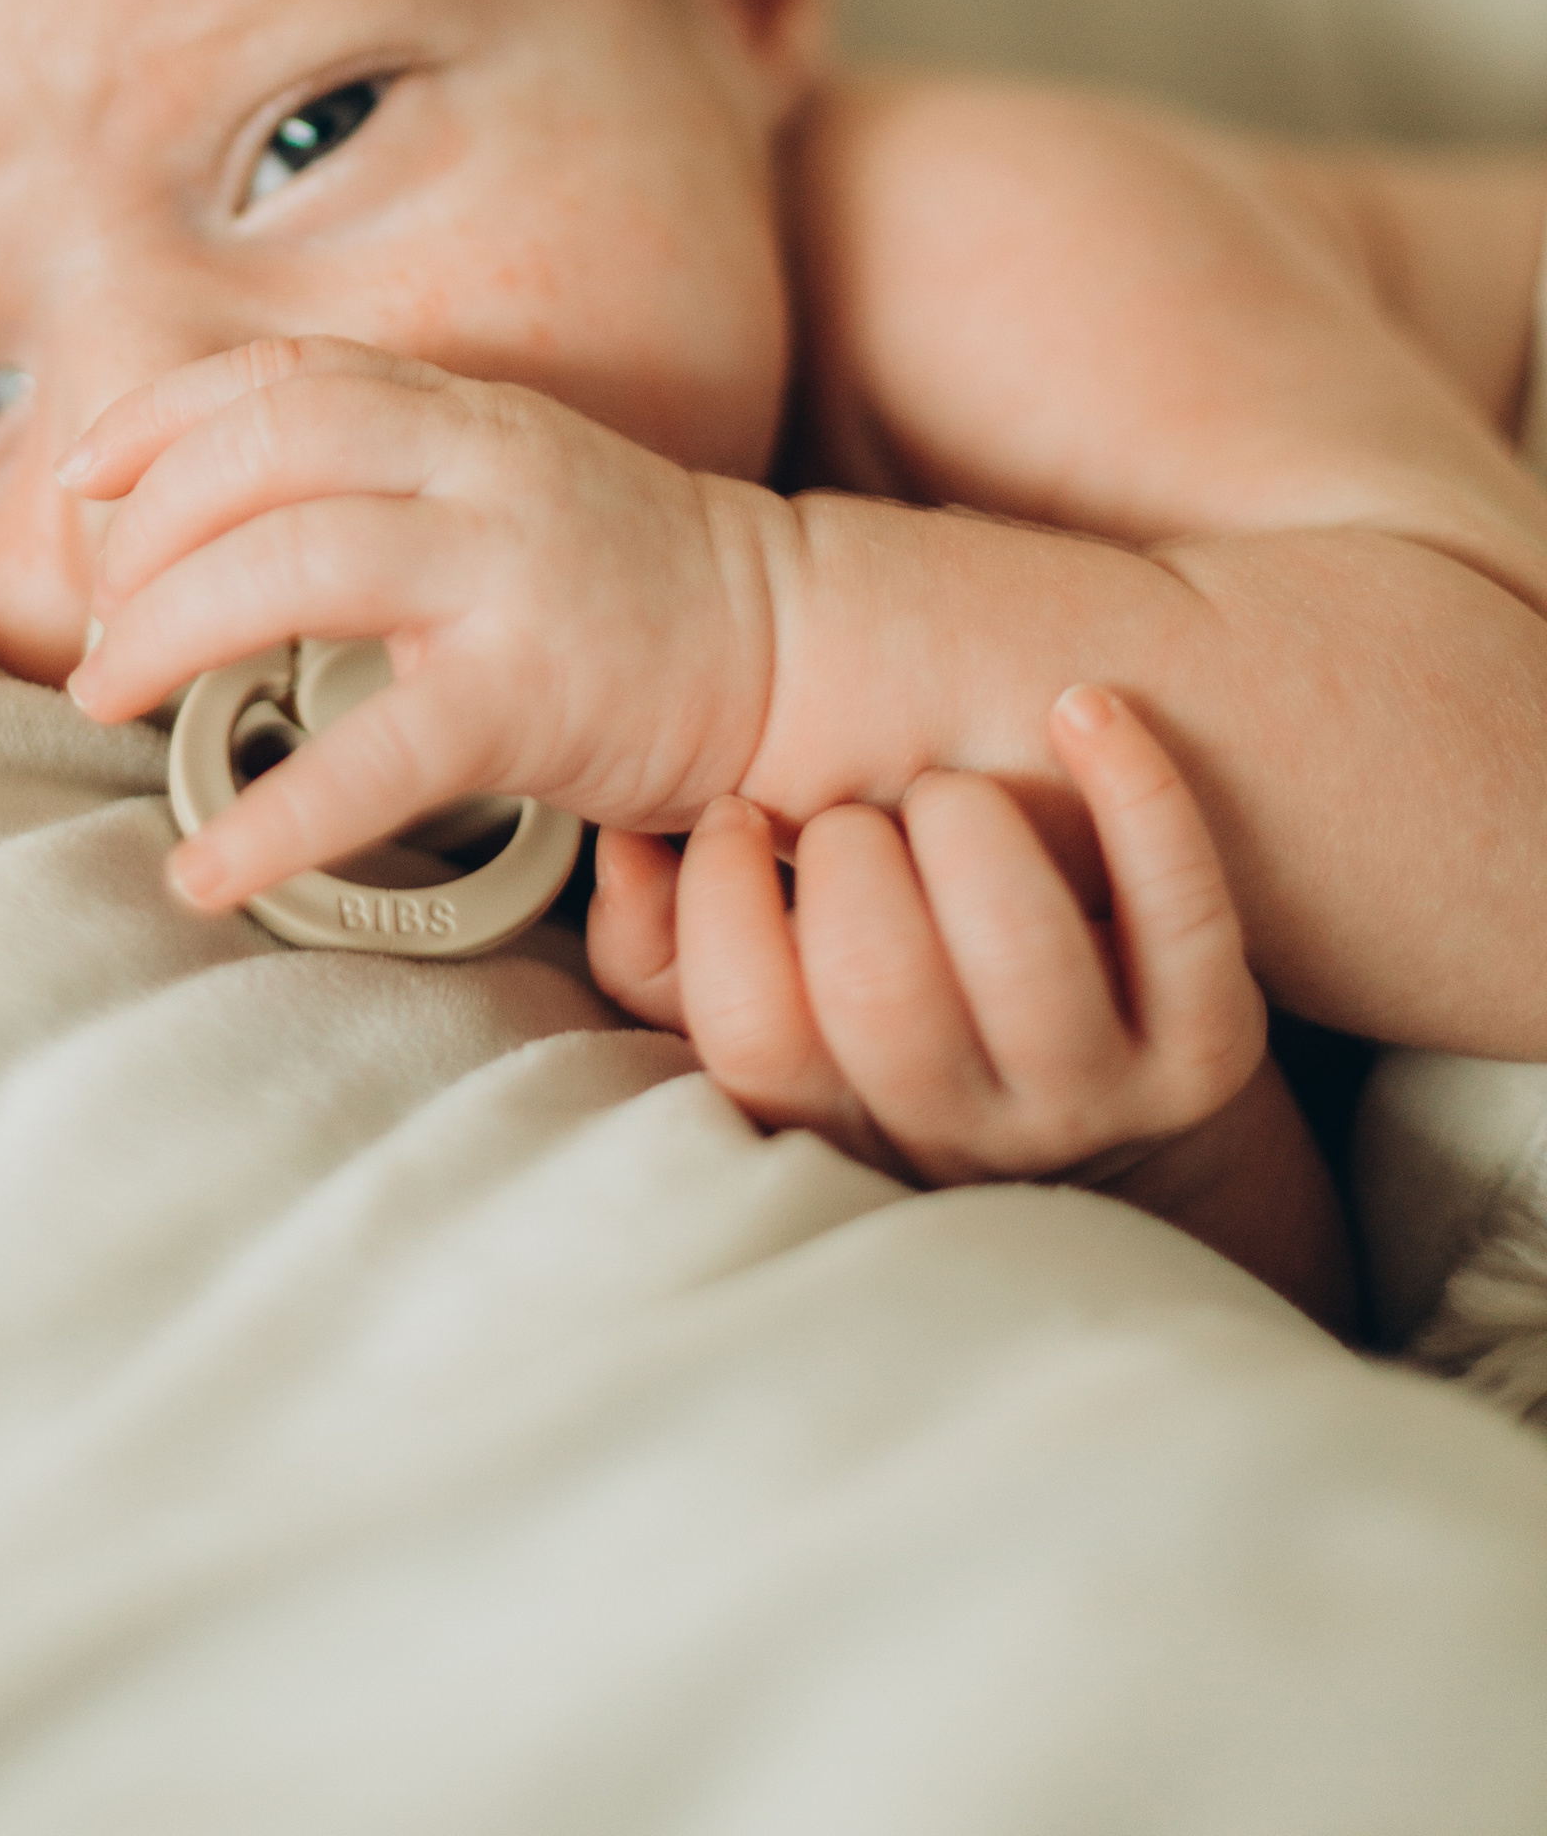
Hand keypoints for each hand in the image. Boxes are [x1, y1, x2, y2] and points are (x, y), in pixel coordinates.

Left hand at [62, 336, 780, 910]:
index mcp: (461, 413)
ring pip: (292, 564)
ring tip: (109, 701)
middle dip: (143, 539)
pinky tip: (205, 868)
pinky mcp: (534, 696)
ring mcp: (508, 574)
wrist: (795, 647)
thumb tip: (206, 521)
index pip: (281, 375)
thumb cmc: (624, 580)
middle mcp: (479, 467)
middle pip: (261, 455)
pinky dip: (272, 816)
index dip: (160, 414)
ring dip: (166, 631)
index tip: (81, 475)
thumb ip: (384, 469)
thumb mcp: (502, 476)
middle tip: (97, 633)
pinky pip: (375, 755)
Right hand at [587, 684, 1268, 1191]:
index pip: (752, 1036)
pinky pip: (1183, 913)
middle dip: (853, 853)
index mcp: (834, 1114)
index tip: (741, 813)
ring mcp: (1093, 1096)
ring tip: (951, 786)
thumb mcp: (760, 987)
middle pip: (886, 1002)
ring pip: (1030, 969)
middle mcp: (960, 1128)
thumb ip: (659, 930)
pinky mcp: (1208, 1050)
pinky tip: (1082, 710)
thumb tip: (630, 841)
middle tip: (858, 804)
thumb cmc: (889, 990)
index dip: (726, 898)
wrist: (1096, 1079)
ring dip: (971, 827)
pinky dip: (1137, 793)